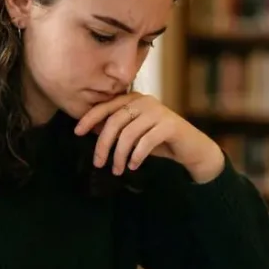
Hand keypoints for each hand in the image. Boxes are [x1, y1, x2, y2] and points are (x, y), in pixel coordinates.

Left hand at [74, 92, 225, 182]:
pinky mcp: (170, 125)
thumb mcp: (135, 133)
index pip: (106, 106)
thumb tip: (92, 130)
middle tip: (98, 163)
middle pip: (115, 121)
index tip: (77, 132)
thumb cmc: (160, 140)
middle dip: (103, 144)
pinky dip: (136, 156)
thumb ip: (118, 128)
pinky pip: (145, 141)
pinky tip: (133, 166)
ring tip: (117, 170)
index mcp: (134, 99)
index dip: (90, 118)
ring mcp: (158, 112)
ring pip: (129, 134)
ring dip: (119, 155)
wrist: (191, 147)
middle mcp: (145, 101)